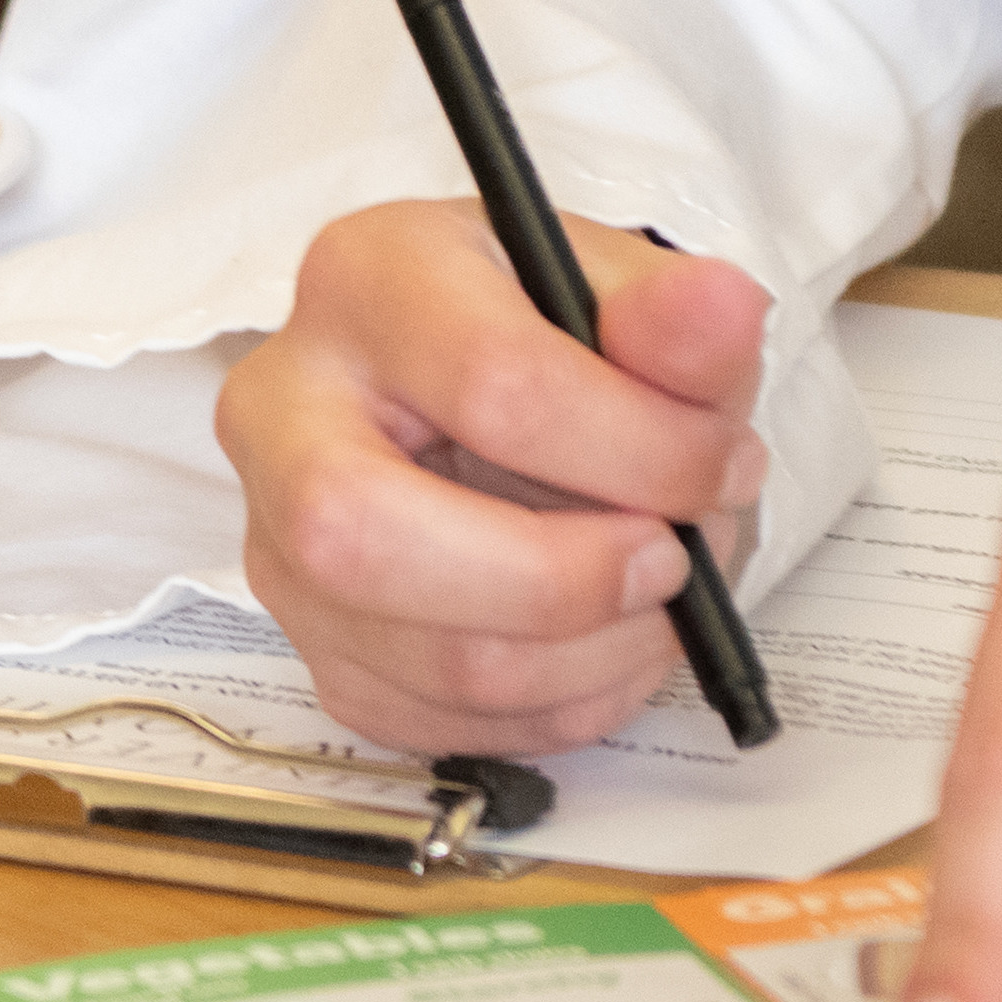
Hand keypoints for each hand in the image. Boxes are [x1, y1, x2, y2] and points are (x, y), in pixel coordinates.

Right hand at [217, 195, 767, 753]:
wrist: (484, 378)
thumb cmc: (542, 323)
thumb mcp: (619, 281)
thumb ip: (673, 307)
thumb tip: (721, 313)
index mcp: (366, 279)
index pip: (491, 382)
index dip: (636, 446)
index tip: (723, 464)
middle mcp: (285, 409)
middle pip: (370, 536)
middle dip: (559, 580)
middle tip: (671, 561)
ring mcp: (277, 540)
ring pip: (419, 657)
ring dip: (582, 658)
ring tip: (664, 600)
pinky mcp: (312, 643)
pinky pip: (429, 722)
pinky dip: (549, 708)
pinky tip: (607, 646)